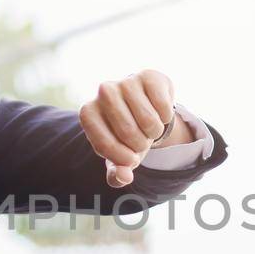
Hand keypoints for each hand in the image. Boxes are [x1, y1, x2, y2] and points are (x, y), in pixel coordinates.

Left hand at [78, 70, 186, 187]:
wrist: (144, 106)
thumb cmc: (125, 135)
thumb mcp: (119, 157)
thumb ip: (117, 173)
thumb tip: (123, 177)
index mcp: (88, 113)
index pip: (104, 144)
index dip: (123, 159)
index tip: (130, 160)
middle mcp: (103, 92)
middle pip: (128, 132)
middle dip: (140, 145)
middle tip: (140, 141)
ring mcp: (126, 81)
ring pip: (149, 120)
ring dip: (155, 132)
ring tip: (149, 127)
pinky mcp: (149, 76)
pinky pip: (164, 107)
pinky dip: (166, 117)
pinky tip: (158, 111)